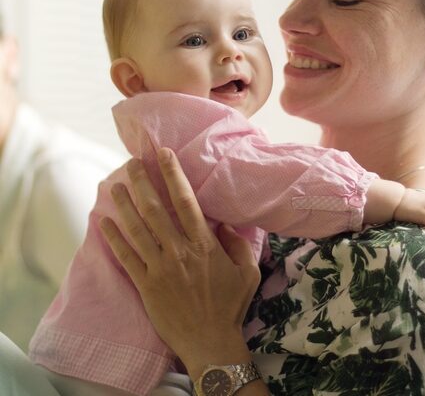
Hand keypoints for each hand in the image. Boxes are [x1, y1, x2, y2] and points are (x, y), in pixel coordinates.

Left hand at [99, 148, 259, 379]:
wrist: (210, 342)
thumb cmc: (230, 307)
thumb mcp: (248, 273)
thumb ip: (238, 245)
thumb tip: (224, 226)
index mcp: (204, 245)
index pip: (186, 201)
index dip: (173, 175)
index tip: (163, 155)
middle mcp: (179, 251)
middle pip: (156, 209)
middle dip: (143, 182)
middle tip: (132, 163)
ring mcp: (159, 268)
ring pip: (137, 229)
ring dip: (125, 204)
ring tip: (115, 185)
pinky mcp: (146, 285)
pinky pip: (126, 257)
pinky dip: (114, 238)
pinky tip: (104, 222)